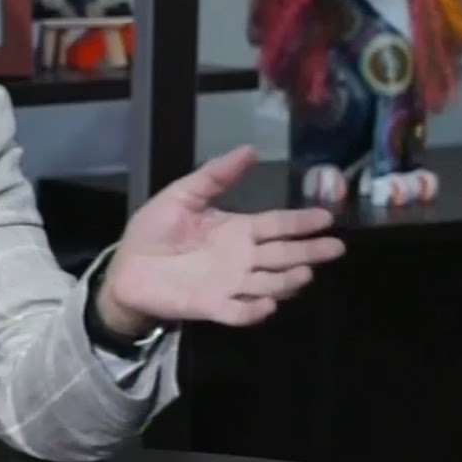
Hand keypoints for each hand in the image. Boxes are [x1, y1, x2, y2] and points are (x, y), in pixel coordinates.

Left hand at [96, 146, 345, 332]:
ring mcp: (230, 284)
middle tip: (335, 248)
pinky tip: (266, 303)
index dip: (301, 222)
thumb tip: (250, 150)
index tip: (327, 217)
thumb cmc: (155, 230)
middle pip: (283, 255)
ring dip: (287, 281)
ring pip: (268, 284)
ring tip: (304, 273)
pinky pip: (239, 312)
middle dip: (309, 252)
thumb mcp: (183, 195)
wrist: (127, 267)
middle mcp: (242, 258)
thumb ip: (216, 176)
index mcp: (238, 230)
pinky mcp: (212, 306)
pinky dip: (253, 310)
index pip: (277, 225)